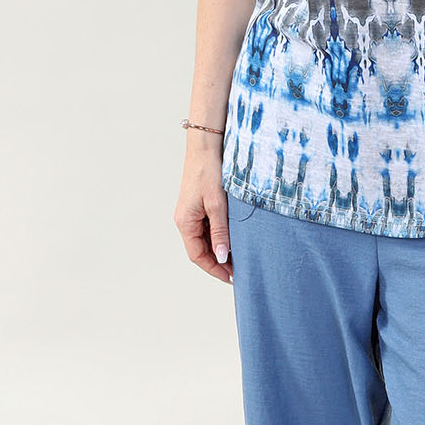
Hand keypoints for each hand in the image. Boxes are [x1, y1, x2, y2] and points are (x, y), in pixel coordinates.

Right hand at [174, 143, 233, 282]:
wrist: (206, 146)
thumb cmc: (209, 172)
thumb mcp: (217, 204)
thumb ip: (220, 231)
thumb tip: (221, 257)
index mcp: (185, 222)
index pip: (197, 256)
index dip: (213, 269)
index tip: (231, 278)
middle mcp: (185, 220)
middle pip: (200, 250)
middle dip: (218, 262)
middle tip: (240, 270)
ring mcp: (192, 213)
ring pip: (205, 240)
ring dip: (220, 250)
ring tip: (240, 257)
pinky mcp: (199, 206)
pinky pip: (208, 228)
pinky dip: (220, 236)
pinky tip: (234, 240)